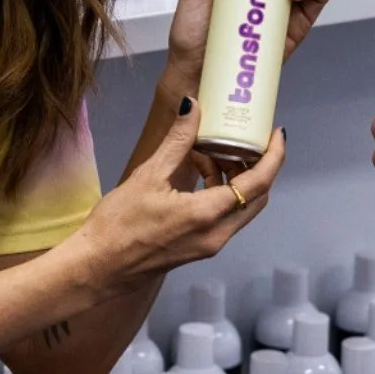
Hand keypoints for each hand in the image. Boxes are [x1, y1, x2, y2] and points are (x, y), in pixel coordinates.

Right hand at [73, 99, 286, 297]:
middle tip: (244, 137)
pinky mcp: (199, 248)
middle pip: (257, 196)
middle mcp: (218, 234)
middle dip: (256, 164)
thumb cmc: (119, 223)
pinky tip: (197, 172)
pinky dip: (221, 191)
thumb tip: (194, 106)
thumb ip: (177, 140)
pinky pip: (224, 216)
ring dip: (235, 177)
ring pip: (241, 207)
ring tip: (209, 151)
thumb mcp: (149, 175)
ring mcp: (210, 244)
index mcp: (209, 215)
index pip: (259, 183)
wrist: (97, 267)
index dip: (274, 155)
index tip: (276, 132)